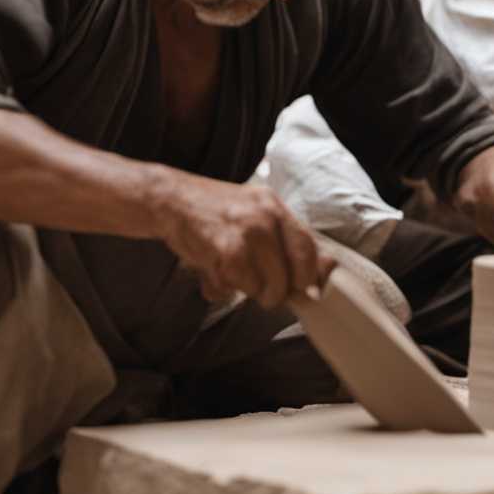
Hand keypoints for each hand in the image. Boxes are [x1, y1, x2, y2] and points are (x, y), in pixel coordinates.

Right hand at [159, 175, 334, 308]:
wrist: (170, 199)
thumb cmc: (213, 213)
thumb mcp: (252, 213)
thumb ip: (282, 238)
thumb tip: (322, 268)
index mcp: (275, 206)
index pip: (309, 247)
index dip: (311, 276)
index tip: (307, 292)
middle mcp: (266, 216)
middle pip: (293, 273)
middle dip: (279, 292)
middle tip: (265, 294)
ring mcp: (248, 231)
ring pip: (267, 285)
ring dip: (250, 291)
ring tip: (232, 276)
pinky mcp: (227, 248)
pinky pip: (241, 286)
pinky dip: (226, 289)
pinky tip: (214, 275)